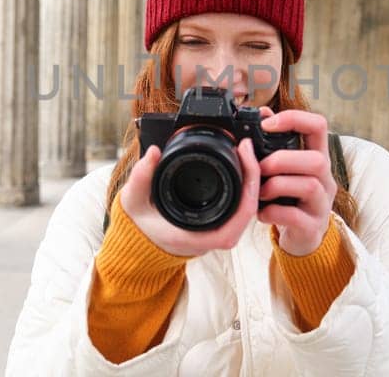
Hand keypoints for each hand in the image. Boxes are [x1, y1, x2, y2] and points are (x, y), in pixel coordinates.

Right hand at [117, 140, 262, 256]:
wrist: (140, 242)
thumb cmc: (140, 225)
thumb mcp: (134, 201)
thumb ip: (140, 178)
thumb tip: (154, 153)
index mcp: (198, 236)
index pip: (239, 214)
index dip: (249, 183)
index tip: (244, 154)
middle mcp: (214, 237)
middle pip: (250, 208)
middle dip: (254, 175)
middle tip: (245, 147)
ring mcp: (220, 232)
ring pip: (248, 207)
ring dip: (251, 179)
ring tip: (245, 152)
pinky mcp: (220, 224)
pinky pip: (241, 207)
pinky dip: (244, 186)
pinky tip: (241, 166)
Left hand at [255, 109, 335, 256]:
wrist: (300, 237)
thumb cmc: (289, 197)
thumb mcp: (284, 169)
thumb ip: (274, 144)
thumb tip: (262, 113)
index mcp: (316, 157)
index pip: (318, 126)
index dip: (294, 119)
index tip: (266, 124)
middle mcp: (325, 179)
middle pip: (318, 160)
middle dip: (282, 160)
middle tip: (260, 168)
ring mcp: (322, 204)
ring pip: (309, 186)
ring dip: (277, 185)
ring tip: (259, 192)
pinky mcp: (313, 227)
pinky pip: (296, 216)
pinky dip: (273, 213)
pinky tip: (262, 213)